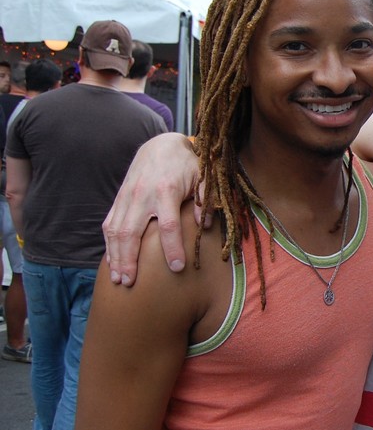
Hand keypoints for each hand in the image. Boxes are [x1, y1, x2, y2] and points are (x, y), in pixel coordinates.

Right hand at [102, 133, 200, 285]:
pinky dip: (109, 245)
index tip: (178, 267)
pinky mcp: (119, 199)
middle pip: (131, 233)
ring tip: (118, 280)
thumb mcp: (202, 177)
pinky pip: (109, 224)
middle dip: (130, 260)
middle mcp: (142, 196)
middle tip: (130, 284)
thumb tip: (205, 225)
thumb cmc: (186, 164)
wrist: (160, 145)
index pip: (168, 226)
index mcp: (166, 191)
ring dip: (115, 257)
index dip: (173, 248)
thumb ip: (204, 200)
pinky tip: (112, 263)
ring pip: (115, 231)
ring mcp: (127, 198)